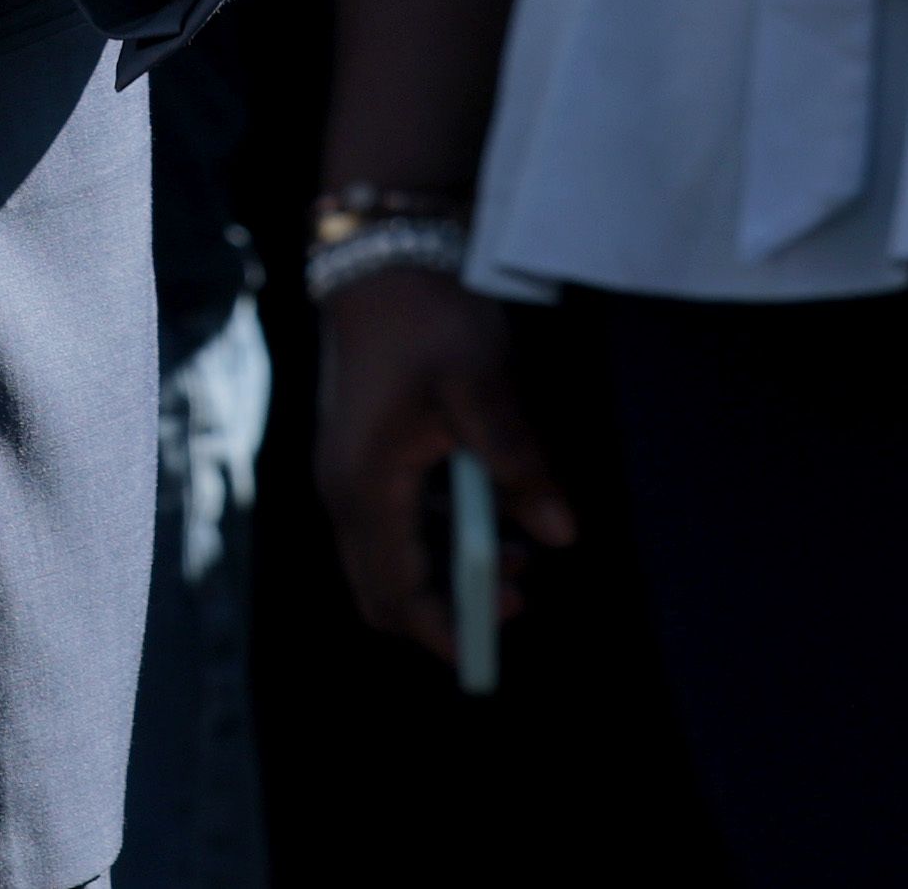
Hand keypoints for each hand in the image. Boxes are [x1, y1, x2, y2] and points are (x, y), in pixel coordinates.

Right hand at [318, 269, 573, 667]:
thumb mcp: (481, 385)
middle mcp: (344, 492)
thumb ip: (518, 462)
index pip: (397, 592)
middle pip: (383, 594)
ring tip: (521, 558)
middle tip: (519, 596)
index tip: (498, 648)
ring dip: (451, 578)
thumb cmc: (428, 319)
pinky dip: (441, 544)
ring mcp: (349, 476)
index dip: (446, 631)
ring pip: (391, 564)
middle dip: (450, 613)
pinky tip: (494, 519)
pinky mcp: (363, 461)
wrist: (382, 259)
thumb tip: (562, 533)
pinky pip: (396, 531)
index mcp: (365, 486)